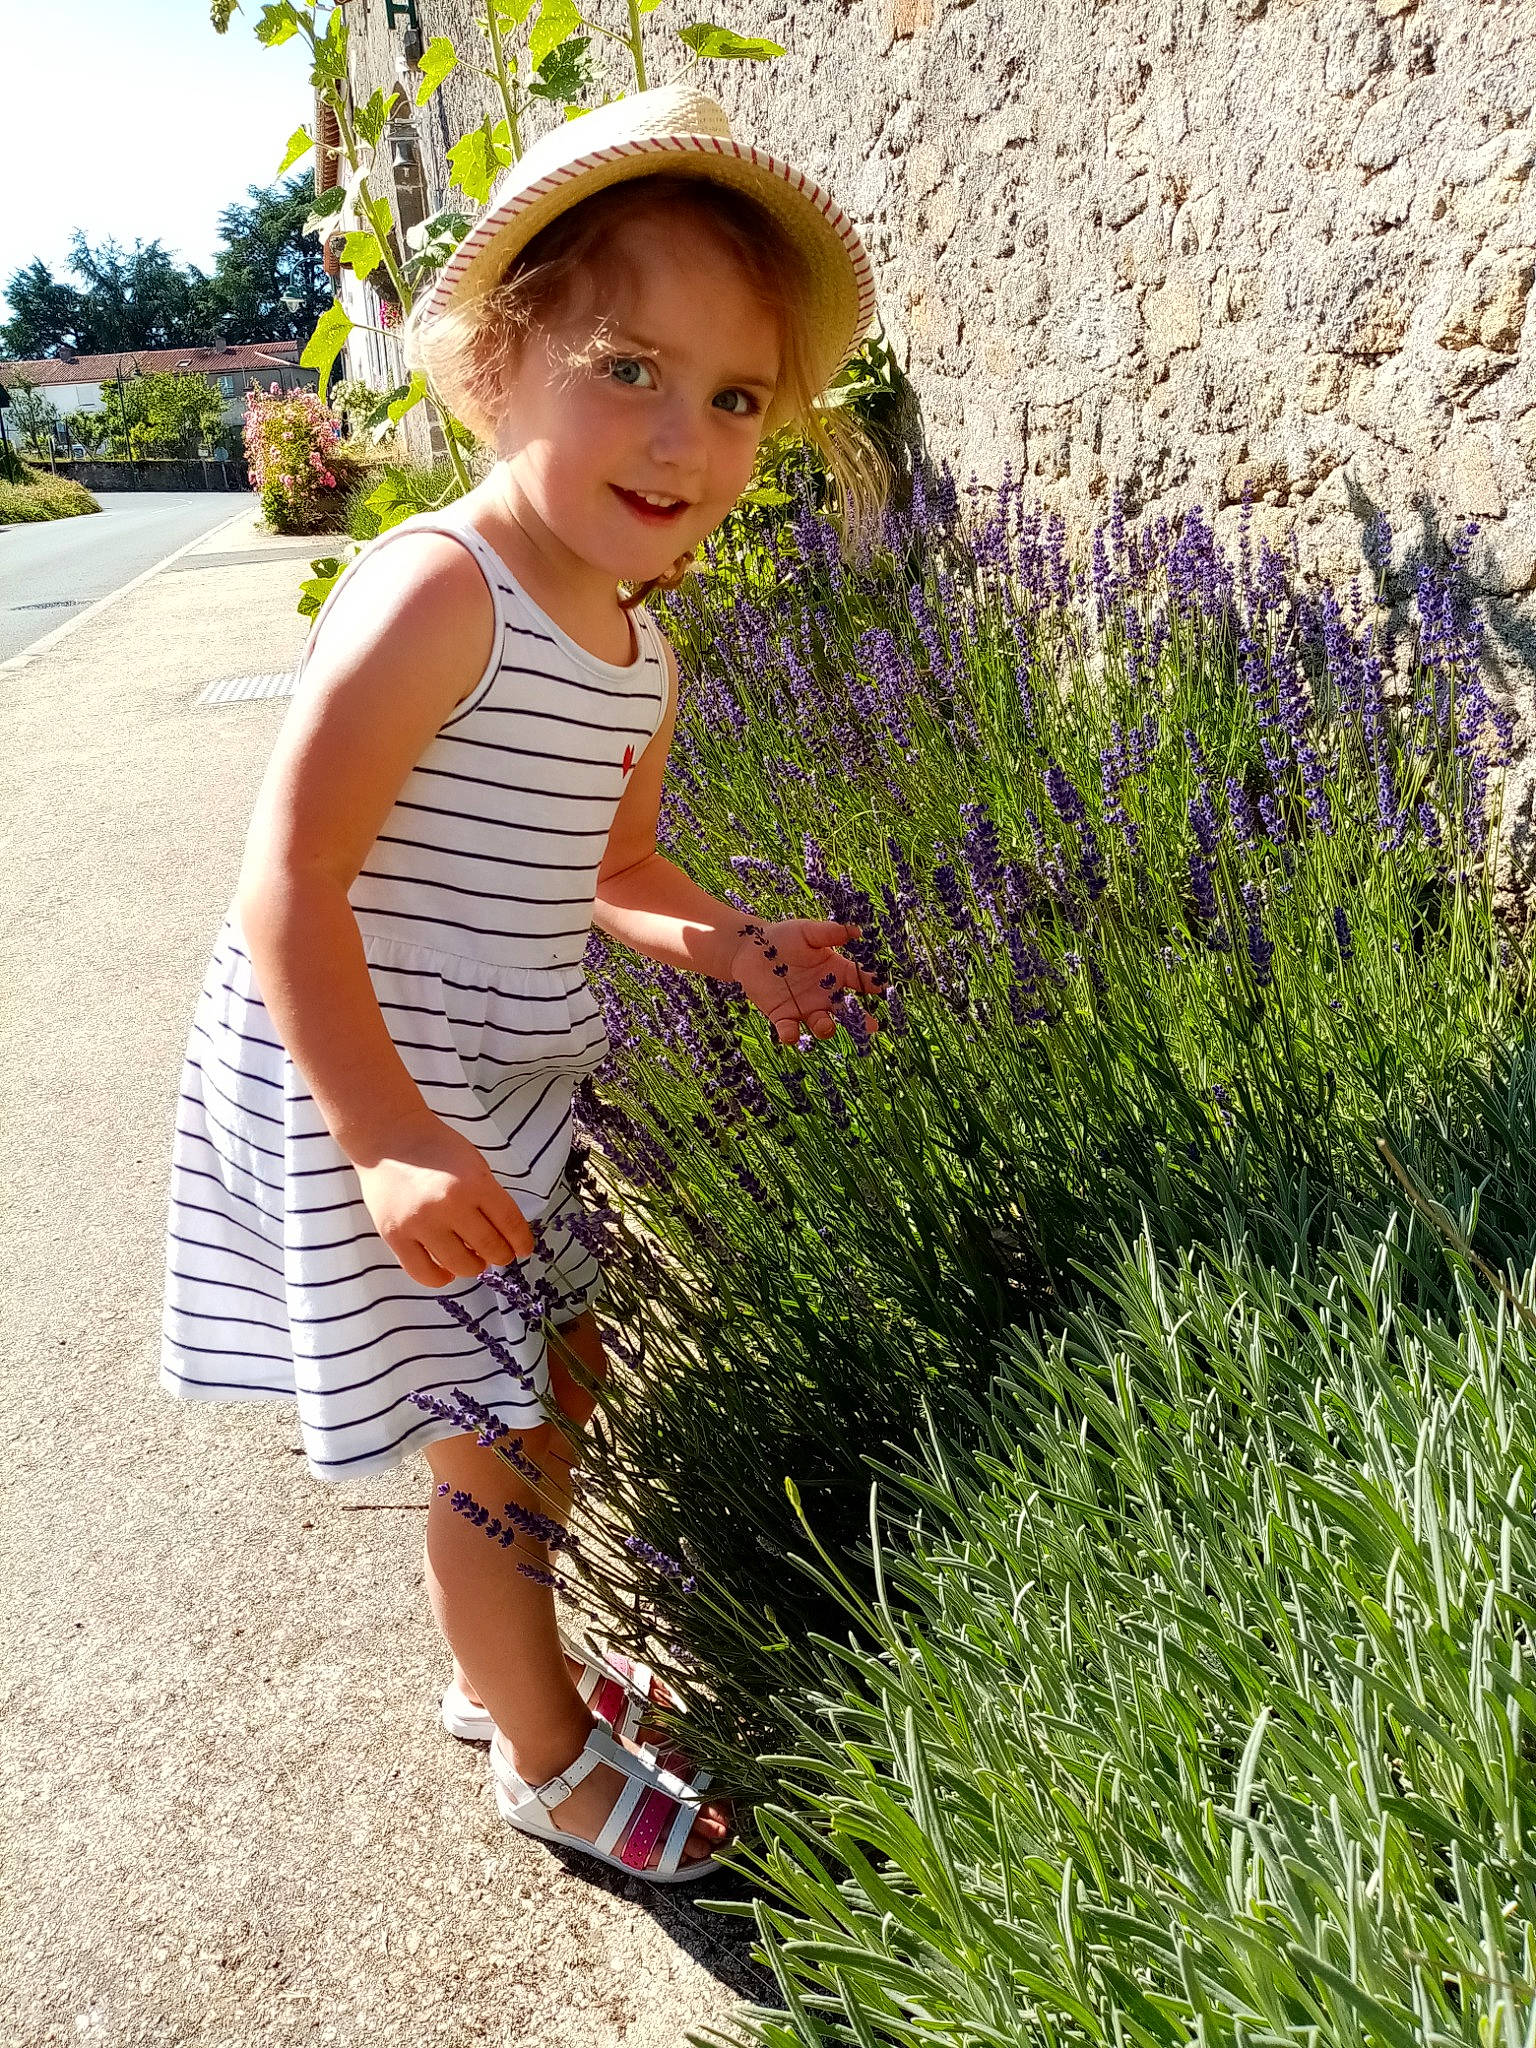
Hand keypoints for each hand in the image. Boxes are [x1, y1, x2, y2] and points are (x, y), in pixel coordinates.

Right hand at [352, 1111, 535, 1286]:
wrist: (389, 1138)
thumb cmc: (436, 1149)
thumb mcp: (474, 1164)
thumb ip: (490, 1198)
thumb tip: (506, 1237)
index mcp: (474, 1183)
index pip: (510, 1223)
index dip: (522, 1241)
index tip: (523, 1249)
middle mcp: (448, 1205)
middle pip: (489, 1248)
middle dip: (501, 1255)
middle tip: (499, 1254)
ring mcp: (420, 1223)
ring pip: (460, 1265)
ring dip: (473, 1267)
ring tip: (473, 1259)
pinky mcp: (395, 1236)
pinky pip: (423, 1273)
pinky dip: (440, 1278)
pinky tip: (446, 1271)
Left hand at [728, 919, 884, 1047]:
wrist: (749, 948)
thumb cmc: (782, 937)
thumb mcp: (807, 932)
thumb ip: (830, 933)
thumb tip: (857, 931)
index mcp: (835, 972)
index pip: (859, 981)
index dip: (871, 984)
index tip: (880, 987)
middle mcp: (824, 994)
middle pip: (848, 1012)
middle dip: (861, 1021)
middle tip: (871, 1026)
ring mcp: (805, 1007)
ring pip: (822, 1025)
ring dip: (827, 1028)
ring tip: (827, 1025)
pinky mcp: (782, 1016)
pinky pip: (790, 1031)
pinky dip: (791, 1035)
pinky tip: (790, 1032)